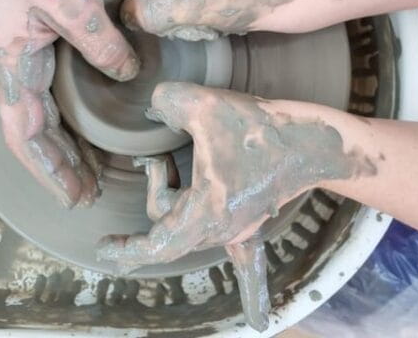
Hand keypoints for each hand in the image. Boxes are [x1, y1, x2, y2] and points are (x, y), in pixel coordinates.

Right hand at [0, 0, 139, 207]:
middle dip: (57, 165)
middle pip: (31, 131)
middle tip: (88, 192)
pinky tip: (82, 115)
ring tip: (87, 167)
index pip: (26, 135)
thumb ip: (102, 43)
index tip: (75, 195)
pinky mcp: (32, 34)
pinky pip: (46, 87)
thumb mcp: (75, 1)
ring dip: (60, 143)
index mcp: (12, 63)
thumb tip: (129, 74)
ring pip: (38, 112)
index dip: (50, 169)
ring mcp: (19, 50)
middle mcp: (11, 64)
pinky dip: (63, 111)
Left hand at [96, 82, 376, 329]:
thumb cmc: (259, 129)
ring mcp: (241, 228)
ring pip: (192, 227)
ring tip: (166, 167)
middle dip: (156, 193)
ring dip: (174, 203)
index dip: (127, 249)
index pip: (157, 244)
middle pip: (170, 225)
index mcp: (204, 213)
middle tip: (156, 161)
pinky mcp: (255, 219)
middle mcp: (221, 229)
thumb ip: (168, 102)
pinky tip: (262, 322)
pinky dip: (253, 290)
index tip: (104, 250)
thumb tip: (153, 107)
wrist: (312, 142)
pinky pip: (249, 261)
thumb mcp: (204, 106)